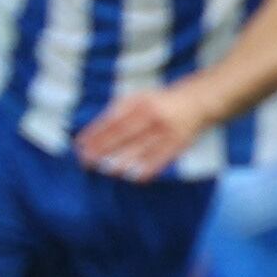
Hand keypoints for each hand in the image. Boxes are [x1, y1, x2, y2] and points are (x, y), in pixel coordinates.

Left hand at [76, 81, 213, 182]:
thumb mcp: (138, 99)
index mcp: (138, 102)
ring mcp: (165, 129)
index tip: (80, 145)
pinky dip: (149, 168)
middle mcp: (151, 114)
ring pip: (140, 148)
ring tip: (108, 171)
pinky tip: (137, 177)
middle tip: (87, 161)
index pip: (112, 119)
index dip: (95, 133)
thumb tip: (93, 132)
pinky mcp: (177, 143)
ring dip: (123, 161)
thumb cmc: (159, 102)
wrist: (196, 102)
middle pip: (123, 134)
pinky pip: (161, 158)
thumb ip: (117, 111)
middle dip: (103, 148)